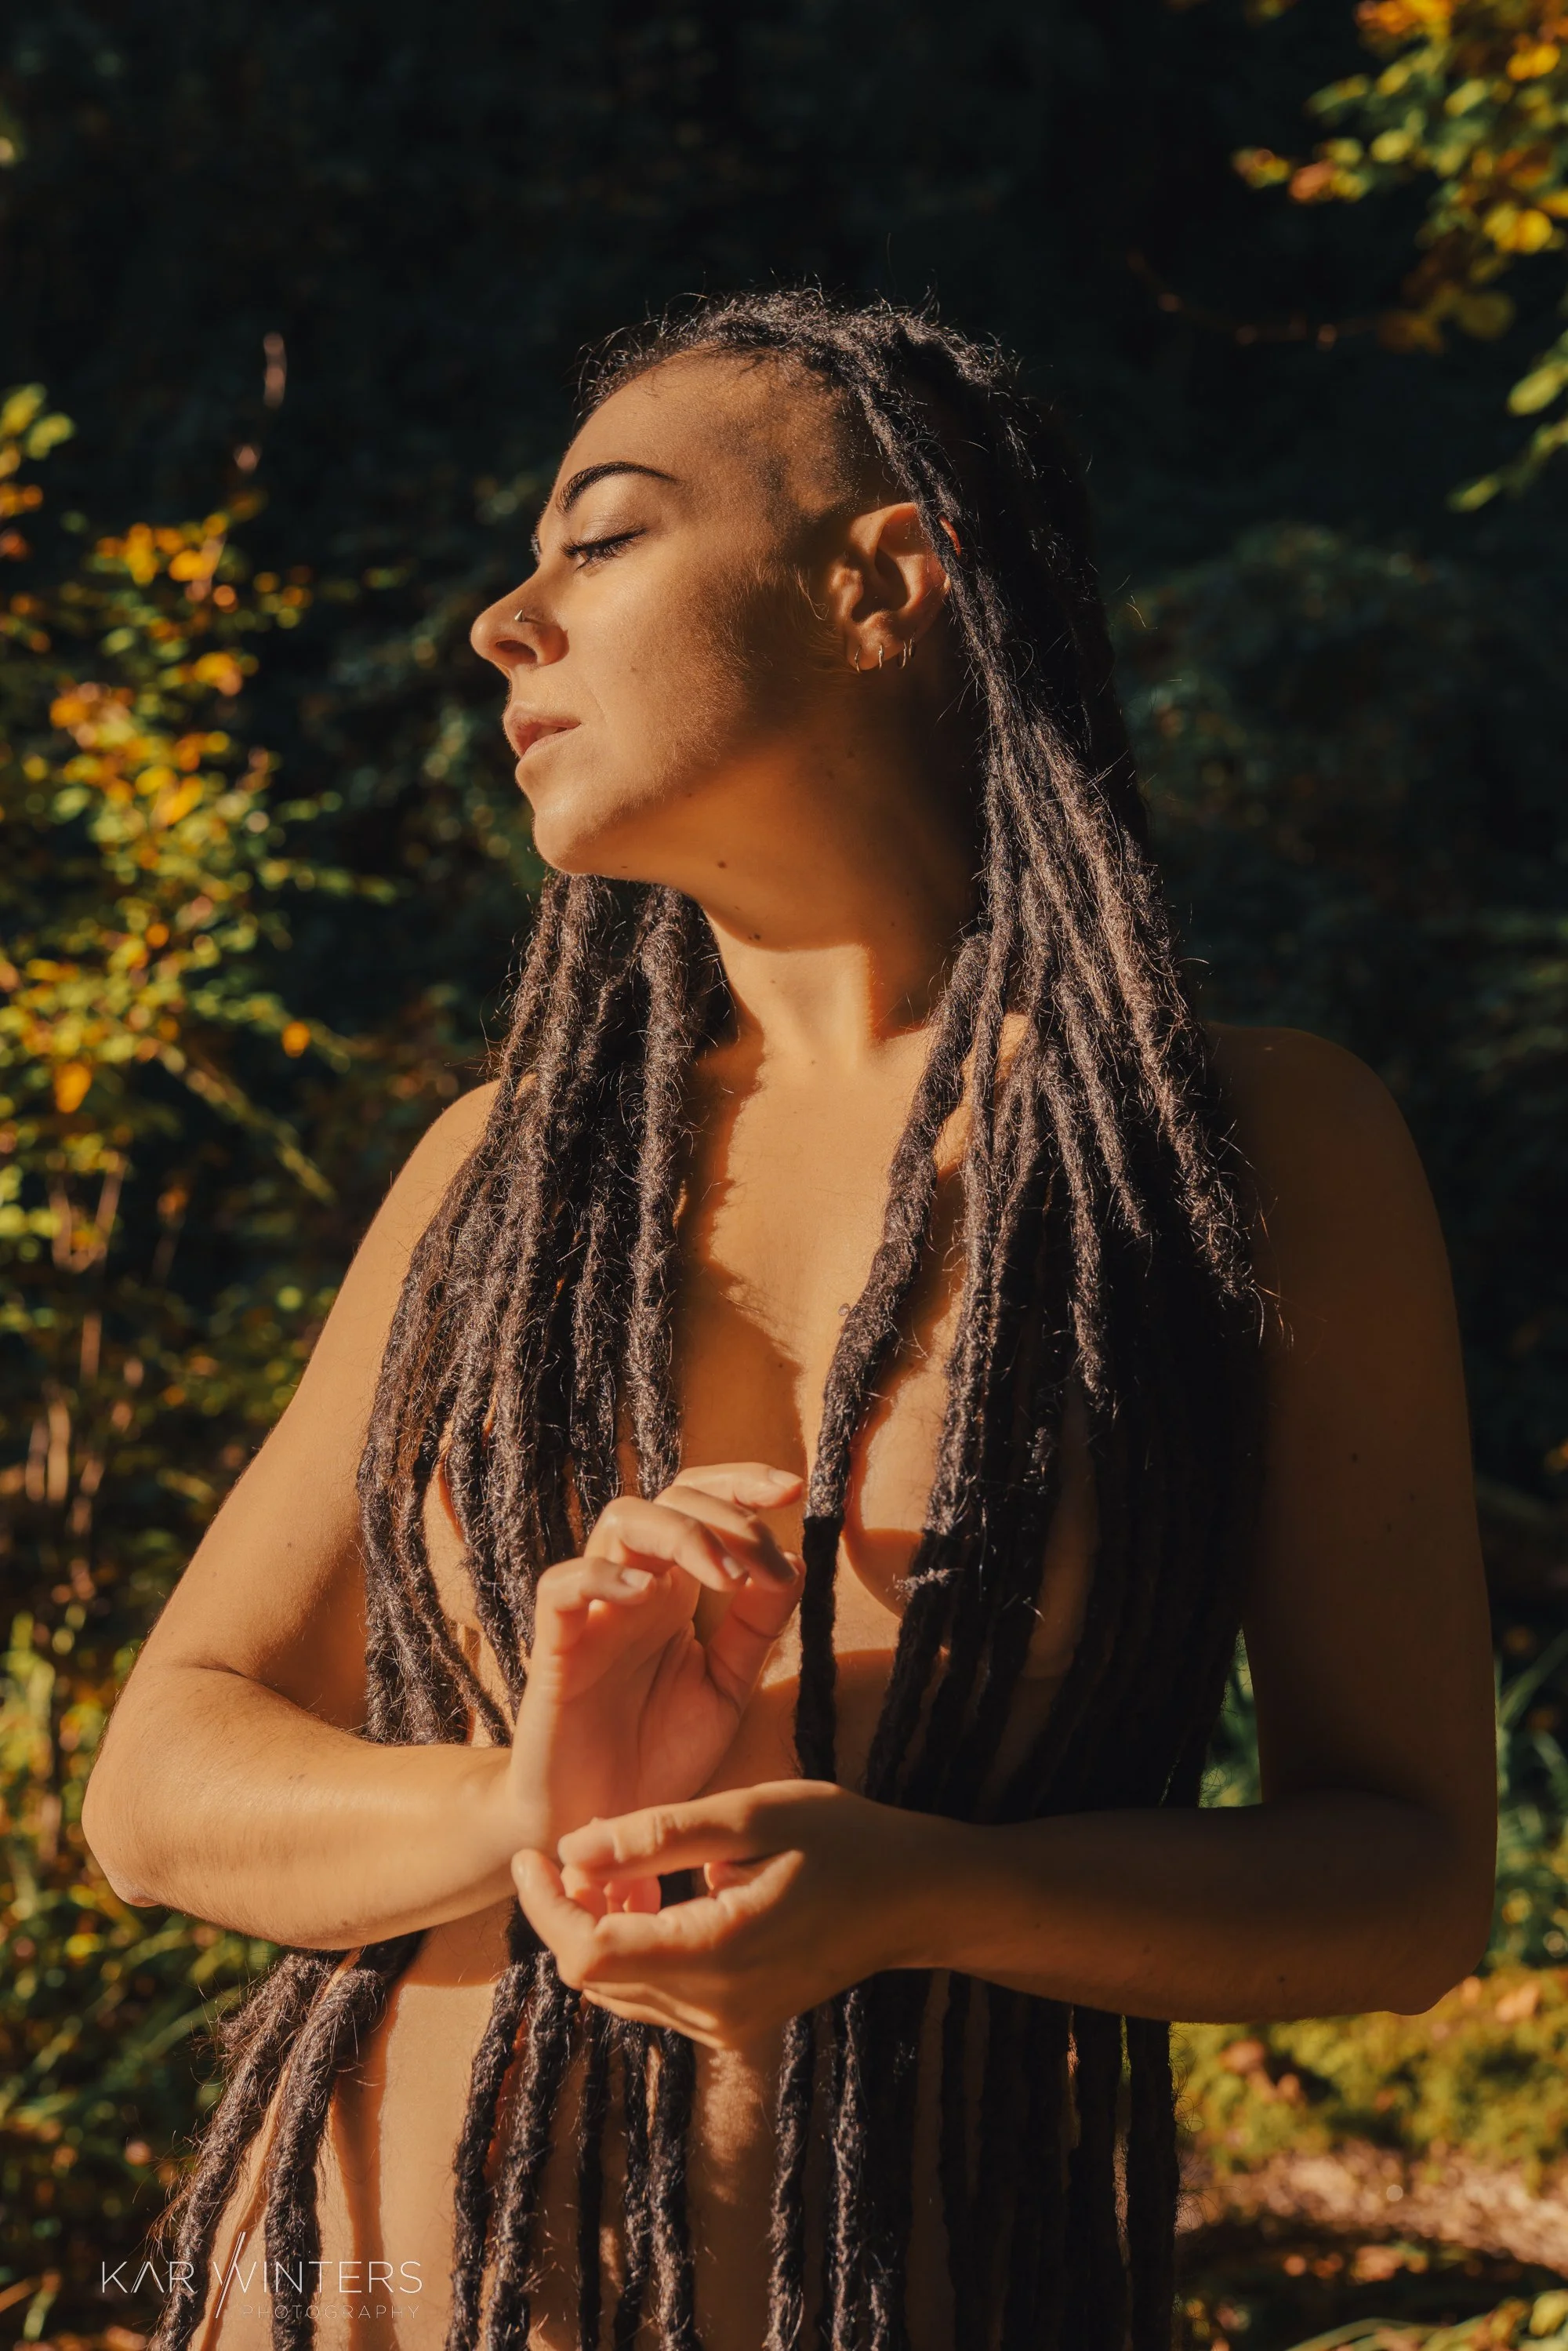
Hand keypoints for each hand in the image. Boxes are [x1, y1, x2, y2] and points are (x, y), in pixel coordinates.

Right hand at [505, 1464, 804, 1860]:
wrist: (605, 1832)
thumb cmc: (659, 1758)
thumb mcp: (726, 1690)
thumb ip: (756, 1630)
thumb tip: (793, 1561)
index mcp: (675, 1592)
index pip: (700, 1504)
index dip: (741, 1483)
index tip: (795, 1489)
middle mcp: (635, 1589)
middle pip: (669, 1500)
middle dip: (726, 1512)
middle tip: (764, 1559)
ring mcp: (593, 1613)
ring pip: (619, 1521)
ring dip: (680, 1534)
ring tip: (725, 1577)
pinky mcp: (554, 1649)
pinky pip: (562, 1587)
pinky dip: (603, 1575)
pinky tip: (647, 1592)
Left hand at [511, 1780, 967, 2047]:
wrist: (916, 1896)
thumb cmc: (843, 1839)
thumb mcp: (749, 1814)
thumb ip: (656, 1835)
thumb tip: (569, 1852)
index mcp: (717, 1955)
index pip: (587, 1953)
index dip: (544, 1905)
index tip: (531, 1853)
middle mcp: (716, 2011)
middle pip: (596, 1977)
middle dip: (568, 1914)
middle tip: (574, 1850)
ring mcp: (727, 2027)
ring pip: (621, 1991)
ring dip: (600, 1932)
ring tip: (618, 1868)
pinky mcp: (736, 2026)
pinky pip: (656, 1996)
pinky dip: (636, 1949)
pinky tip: (654, 1899)